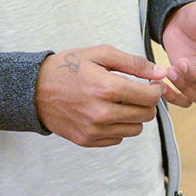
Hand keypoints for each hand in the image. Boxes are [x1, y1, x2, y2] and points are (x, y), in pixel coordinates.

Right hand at [35, 45, 167, 146]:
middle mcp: (102, 113)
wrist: (34, 90)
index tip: (151, 83)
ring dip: (134, 115)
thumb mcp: (101, 54)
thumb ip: (134, 63)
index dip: (156, 89)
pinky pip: (118, 138)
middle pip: (146, 115)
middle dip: (147, 102)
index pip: (149, 97)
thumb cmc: (68, 67)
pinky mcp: (87, 140)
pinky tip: (107, 112)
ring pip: (135, 129)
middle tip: (138, 91)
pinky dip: (118, 126)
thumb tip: (160, 72)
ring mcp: (94, 130)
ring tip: (121, 101)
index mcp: (107, 88)